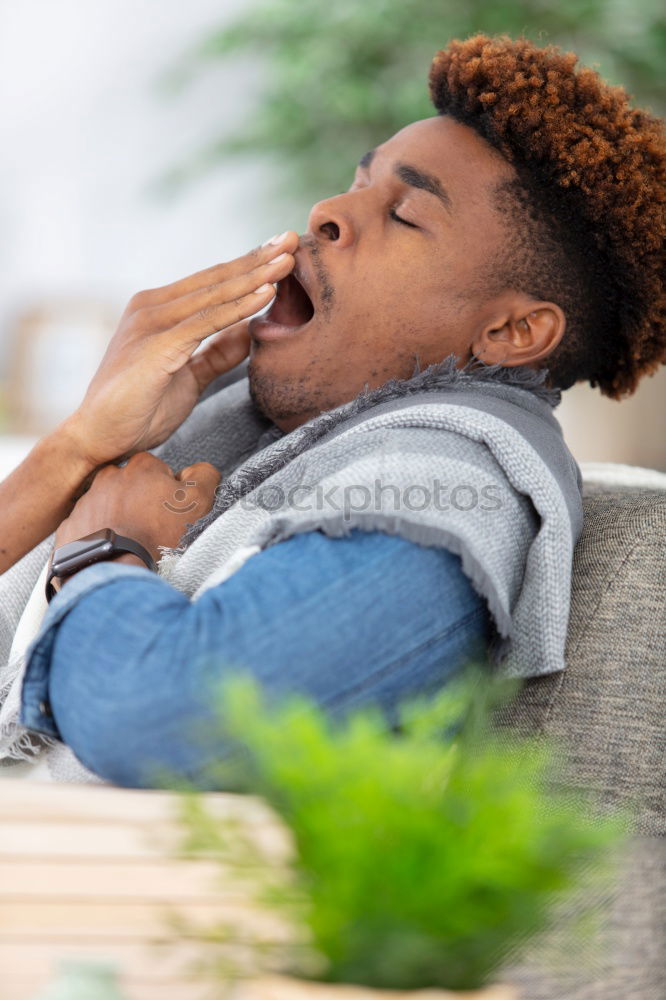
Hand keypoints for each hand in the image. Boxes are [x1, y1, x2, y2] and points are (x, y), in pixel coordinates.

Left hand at [53, 452, 220, 567]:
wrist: (114, 571)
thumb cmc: (157, 536)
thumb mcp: (197, 503)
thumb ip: (204, 476)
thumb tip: (199, 470)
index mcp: (140, 466)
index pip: (159, 470)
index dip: (169, 491)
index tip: (170, 513)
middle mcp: (108, 477)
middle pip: (132, 486)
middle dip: (141, 502)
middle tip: (152, 529)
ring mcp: (86, 502)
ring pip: (109, 506)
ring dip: (119, 519)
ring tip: (132, 543)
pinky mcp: (70, 527)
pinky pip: (89, 528)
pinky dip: (100, 536)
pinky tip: (112, 551)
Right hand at [62, 231, 297, 467]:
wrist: (101, 438)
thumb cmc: (139, 410)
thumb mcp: (190, 376)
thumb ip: (217, 353)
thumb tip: (249, 332)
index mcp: (157, 311)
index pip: (211, 283)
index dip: (248, 265)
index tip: (282, 251)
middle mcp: (152, 308)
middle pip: (216, 279)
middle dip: (257, 259)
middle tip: (294, 239)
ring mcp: (152, 323)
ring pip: (215, 295)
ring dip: (255, 276)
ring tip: (288, 259)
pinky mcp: (157, 345)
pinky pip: (207, 322)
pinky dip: (239, 308)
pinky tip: (267, 294)